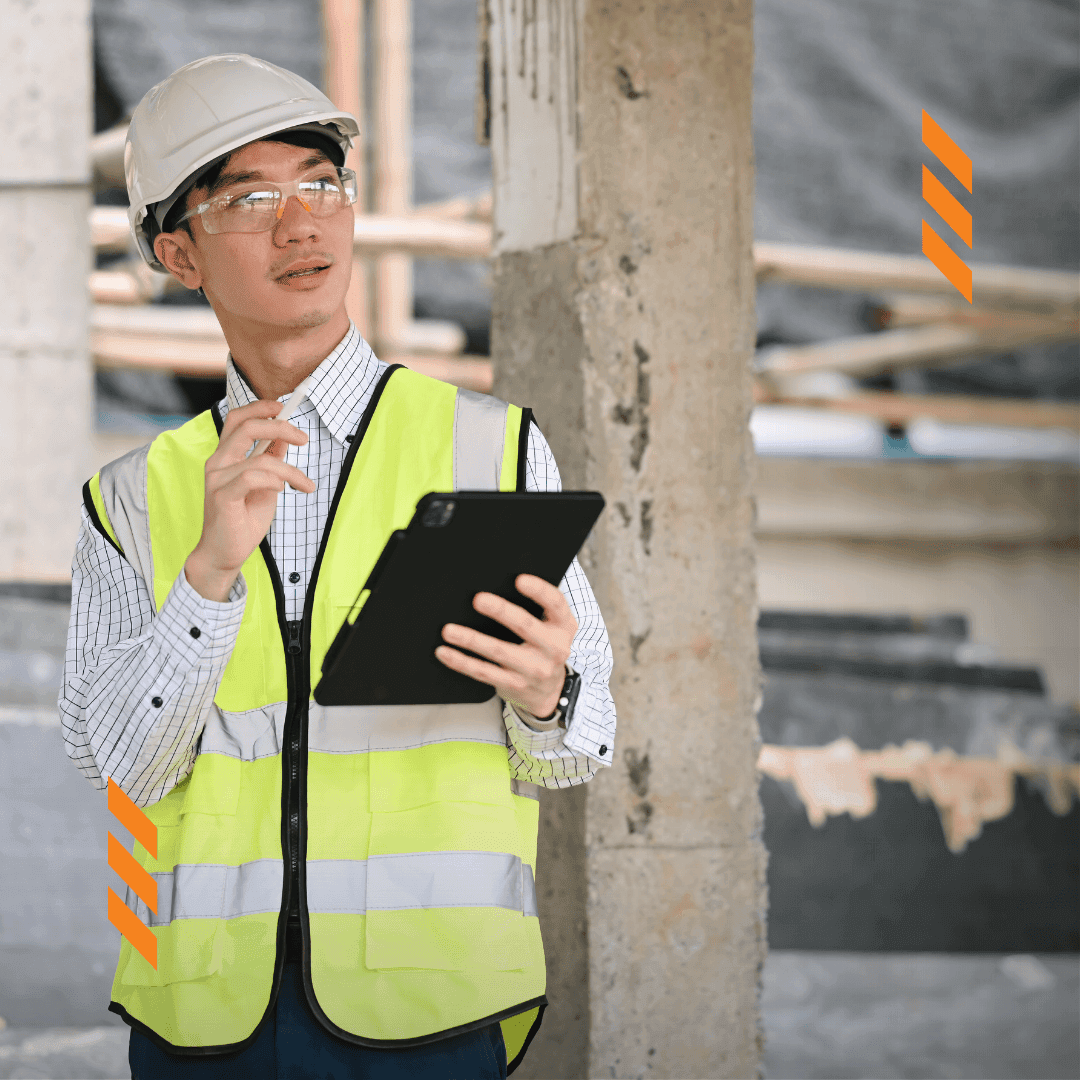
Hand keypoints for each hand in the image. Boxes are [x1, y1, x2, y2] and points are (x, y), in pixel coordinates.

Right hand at [184, 400, 314, 600]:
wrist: (225, 553)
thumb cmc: (243, 519)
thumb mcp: (265, 485)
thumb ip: (270, 461)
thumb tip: (284, 440)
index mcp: (225, 456)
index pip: (238, 419)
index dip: (260, 408)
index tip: (284, 408)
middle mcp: (217, 462)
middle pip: (245, 427)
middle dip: (279, 427)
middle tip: (303, 439)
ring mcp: (217, 479)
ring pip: (261, 459)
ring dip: (290, 471)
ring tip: (304, 485)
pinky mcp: (222, 496)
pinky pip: (253, 477)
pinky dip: (274, 480)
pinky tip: (282, 490)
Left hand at [435, 574, 577, 717]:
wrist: (550, 691)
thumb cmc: (545, 648)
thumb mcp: (553, 627)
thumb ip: (538, 608)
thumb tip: (499, 582)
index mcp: (563, 627)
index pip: (556, 604)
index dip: (539, 591)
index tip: (519, 579)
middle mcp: (553, 648)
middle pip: (525, 626)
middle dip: (501, 611)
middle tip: (478, 599)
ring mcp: (534, 670)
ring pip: (498, 651)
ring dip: (471, 639)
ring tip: (449, 630)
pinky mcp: (514, 685)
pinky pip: (483, 672)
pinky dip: (462, 662)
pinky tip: (445, 652)